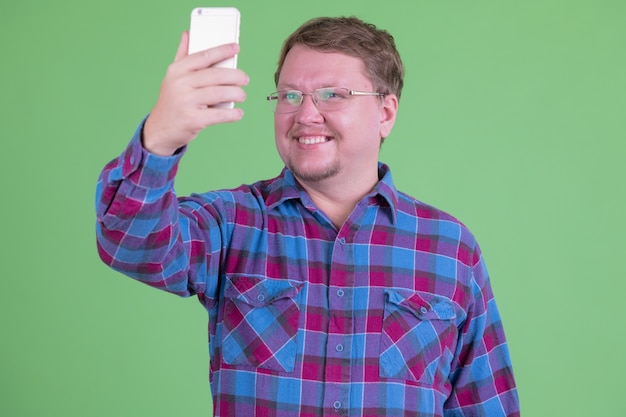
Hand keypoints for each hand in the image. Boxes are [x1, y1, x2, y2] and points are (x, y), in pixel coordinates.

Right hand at [143, 31, 248, 155]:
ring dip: (236, 94)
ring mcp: (186, 102)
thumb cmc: (172, 101)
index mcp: (177, 70)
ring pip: (219, 93)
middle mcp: (180, 84)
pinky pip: (218, 114)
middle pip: (215, 75)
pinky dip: (232, 114)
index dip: (222, 50)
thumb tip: (188, 34)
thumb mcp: (173, 77)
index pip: (203, 56)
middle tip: (245, 79)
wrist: (160, 129)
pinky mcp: (193, 119)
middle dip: (235, 76)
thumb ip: (182, 56)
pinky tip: (238, 113)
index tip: (236, 48)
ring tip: (242, 95)